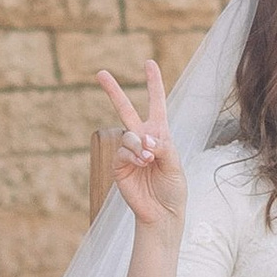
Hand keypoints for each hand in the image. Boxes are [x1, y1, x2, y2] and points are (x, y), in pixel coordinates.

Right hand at [97, 63, 185, 236]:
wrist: (162, 213)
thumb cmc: (173, 189)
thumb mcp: (176, 166)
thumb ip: (164, 148)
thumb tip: (146, 139)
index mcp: (161, 135)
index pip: (156, 104)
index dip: (153, 84)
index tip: (149, 63)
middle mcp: (143, 139)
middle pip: (125, 110)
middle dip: (113, 91)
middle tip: (100, 73)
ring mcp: (129, 152)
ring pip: (128, 135)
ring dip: (139, 144)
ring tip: (149, 158)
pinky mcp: (119, 166)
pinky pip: (122, 152)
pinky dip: (133, 154)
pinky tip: (142, 162)